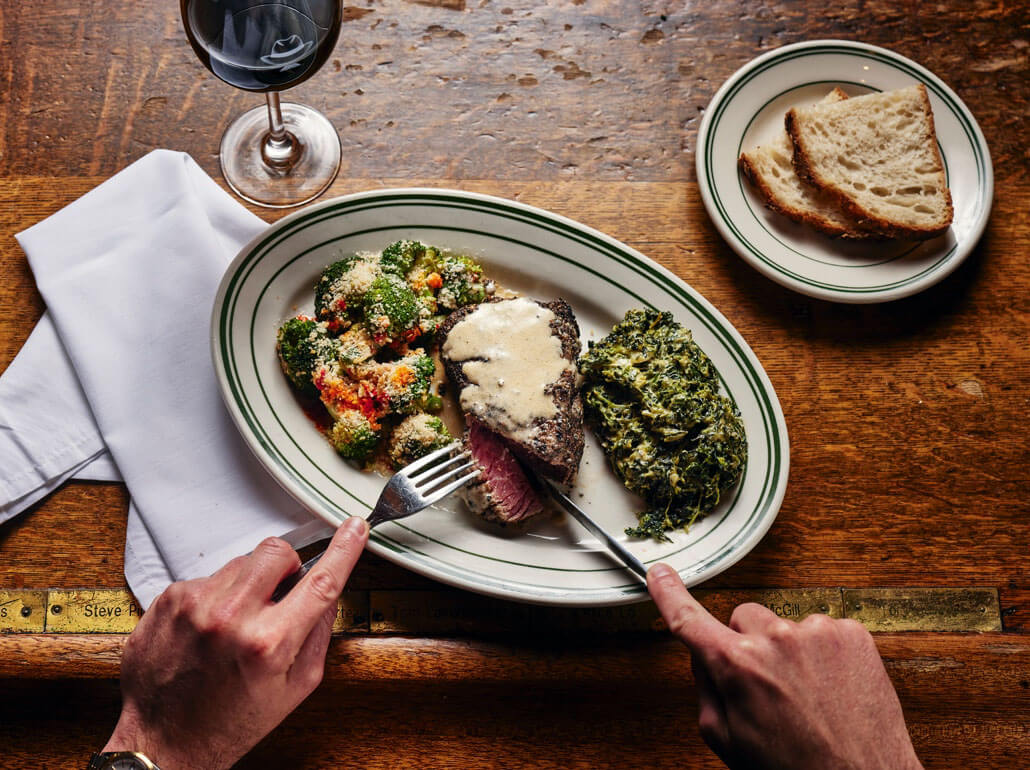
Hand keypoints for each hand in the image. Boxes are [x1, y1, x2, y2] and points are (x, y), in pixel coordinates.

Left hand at [102, 516, 368, 769]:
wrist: (163, 742)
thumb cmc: (231, 722)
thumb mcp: (294, 688)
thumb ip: (317, 634)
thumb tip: (328, 590)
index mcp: (269, 644)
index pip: (319, 582)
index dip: (343, 550)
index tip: (354, 528)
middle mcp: (230, 618)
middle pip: (276, 552)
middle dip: (285, 567)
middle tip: (279, 596)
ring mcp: (195, 605)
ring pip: (241, 561)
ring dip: (248, 584)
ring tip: (235, 625)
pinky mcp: (169, 600)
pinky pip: (208, 576)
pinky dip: (216, 596)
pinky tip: (208, 630)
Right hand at [647, 563, 921, 769]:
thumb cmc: (795, 768)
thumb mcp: (727, 740)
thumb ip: (706, 690)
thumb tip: (702, 656)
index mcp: (737, 666)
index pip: (690, 620)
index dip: (669, 594)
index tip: (660, 573)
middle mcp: (775, 640)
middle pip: (743, 619)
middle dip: (748, 644)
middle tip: (768, 686)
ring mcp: (817, 632)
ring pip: (785, 626)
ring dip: (789, 651)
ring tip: (808, 697)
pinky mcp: (852, 634)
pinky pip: (823, 631)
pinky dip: (824, 655)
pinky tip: (832, 689)